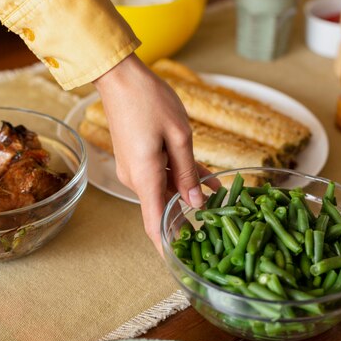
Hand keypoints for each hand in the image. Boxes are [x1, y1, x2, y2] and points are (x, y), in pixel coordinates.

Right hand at [93, 54, 207, 253]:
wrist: (119, 77)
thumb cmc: (150, 100)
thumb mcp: (179, 136)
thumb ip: (188, 172)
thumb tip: (195, 203)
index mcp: (145, 177)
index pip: (153, 224)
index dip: (166, 246)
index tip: (181, 264)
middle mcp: (136, 179)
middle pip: (161, 209)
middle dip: (187, 220)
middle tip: (217, 228)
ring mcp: (134, 169)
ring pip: (164, 191)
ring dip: (188, 196)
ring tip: (220, 198)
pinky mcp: (136, 158)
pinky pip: (160, 176)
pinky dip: (180, 180)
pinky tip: (206, 178)